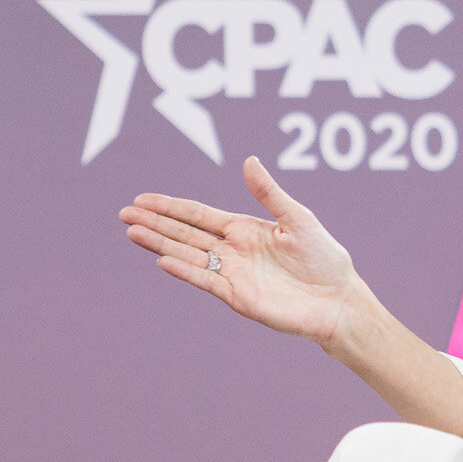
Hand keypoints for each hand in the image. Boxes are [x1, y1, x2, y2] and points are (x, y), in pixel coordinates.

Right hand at [121, 156, 366, 353]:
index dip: (170, 206)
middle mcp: (233, 250)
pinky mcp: (238, 297)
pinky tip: (163, 260)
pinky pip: (206, 280)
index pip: (198, 215)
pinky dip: (185, 270)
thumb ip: (270, 194)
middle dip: (155, 223)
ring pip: (188, 255)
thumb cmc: (324, 258)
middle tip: (124, 214)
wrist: (338, 300)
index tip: (142, 199)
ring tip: (132, 233)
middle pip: (185, 233)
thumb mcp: (298, 218)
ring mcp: (233, 274)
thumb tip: (248, 161)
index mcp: (245, 229)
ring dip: (160, 244)